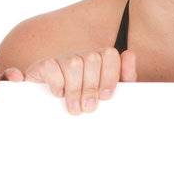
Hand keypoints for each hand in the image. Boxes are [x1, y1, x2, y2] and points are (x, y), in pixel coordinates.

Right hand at [17, 47, 137, 113]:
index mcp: (99, 61)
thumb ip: (125, 77)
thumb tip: (129, 54)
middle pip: (92, 59)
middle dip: (92, 87)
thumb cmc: (86, 105)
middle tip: (88, 107)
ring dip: (75, 90)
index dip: (109, 76)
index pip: (110, 54)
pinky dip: (56, 84)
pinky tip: (58, 95)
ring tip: (74, 108)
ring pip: (73, 63)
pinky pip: (52, 67)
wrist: (53, 117)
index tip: (105, 97)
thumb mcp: (109, 95)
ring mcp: (62, 59)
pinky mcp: (43, 66)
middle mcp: (81, 57)